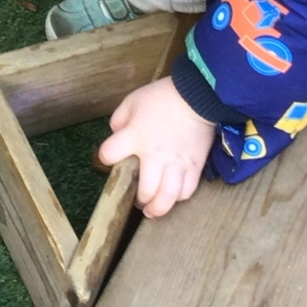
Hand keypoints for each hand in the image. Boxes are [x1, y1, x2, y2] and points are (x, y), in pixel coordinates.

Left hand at [99, 76, 216, 218]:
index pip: (110, 154)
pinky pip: (187, 191)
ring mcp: (176, 163)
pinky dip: (178, 197)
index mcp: (135, 136)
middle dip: (139, 199)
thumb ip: (119, 119)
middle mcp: (154, 155)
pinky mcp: (194, 166)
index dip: (107, 157)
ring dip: (157, 208)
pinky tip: (172, 196)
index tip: (111, 158)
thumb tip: (117, 133)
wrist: (198, 96)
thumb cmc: (163, 97)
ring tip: (152, 210)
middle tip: (138, 200)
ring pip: (167, 197)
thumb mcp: (132, 101)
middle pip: (144, 190)